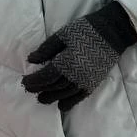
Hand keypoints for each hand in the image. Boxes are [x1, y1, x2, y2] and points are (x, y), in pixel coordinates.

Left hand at [21, 1, 136, 110]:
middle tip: (29, 89)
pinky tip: (61, 106)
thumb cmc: (85, 30)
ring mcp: (86, 81)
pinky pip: (80, 97)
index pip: (45, 76)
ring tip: (41, 98)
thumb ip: (46, 49)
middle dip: (40, 89)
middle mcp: (75, 75)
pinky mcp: (94, 83)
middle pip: (54, 86)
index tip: (24, 81)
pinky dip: (70, 102)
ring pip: (65, 94)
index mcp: (66, 62)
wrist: (113, 33)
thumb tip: (31, 60)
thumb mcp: (62, 35)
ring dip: (51, 97)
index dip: (34, 81)